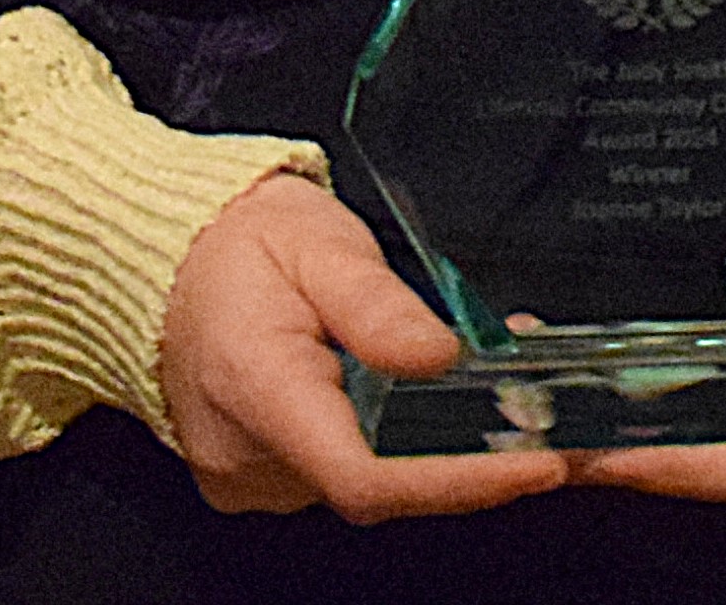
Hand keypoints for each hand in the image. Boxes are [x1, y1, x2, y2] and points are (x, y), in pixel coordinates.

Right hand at [157, 172, 568, 523]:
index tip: (534, 466)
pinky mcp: (265, 476)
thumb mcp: (314, 242)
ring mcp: (254, 476)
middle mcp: (250, 456)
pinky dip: (403, 443)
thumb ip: (376, 304)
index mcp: (258, 391)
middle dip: (477, 458)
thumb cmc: (231, 244)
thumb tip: (440, 356)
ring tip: (518, 402)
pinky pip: (348, 468)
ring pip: (372, 478)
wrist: (162, 261)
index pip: (367, 476)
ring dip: (445, 446)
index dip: (458, 481)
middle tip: (563, 427)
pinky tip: (446, 406)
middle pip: (384, 484)